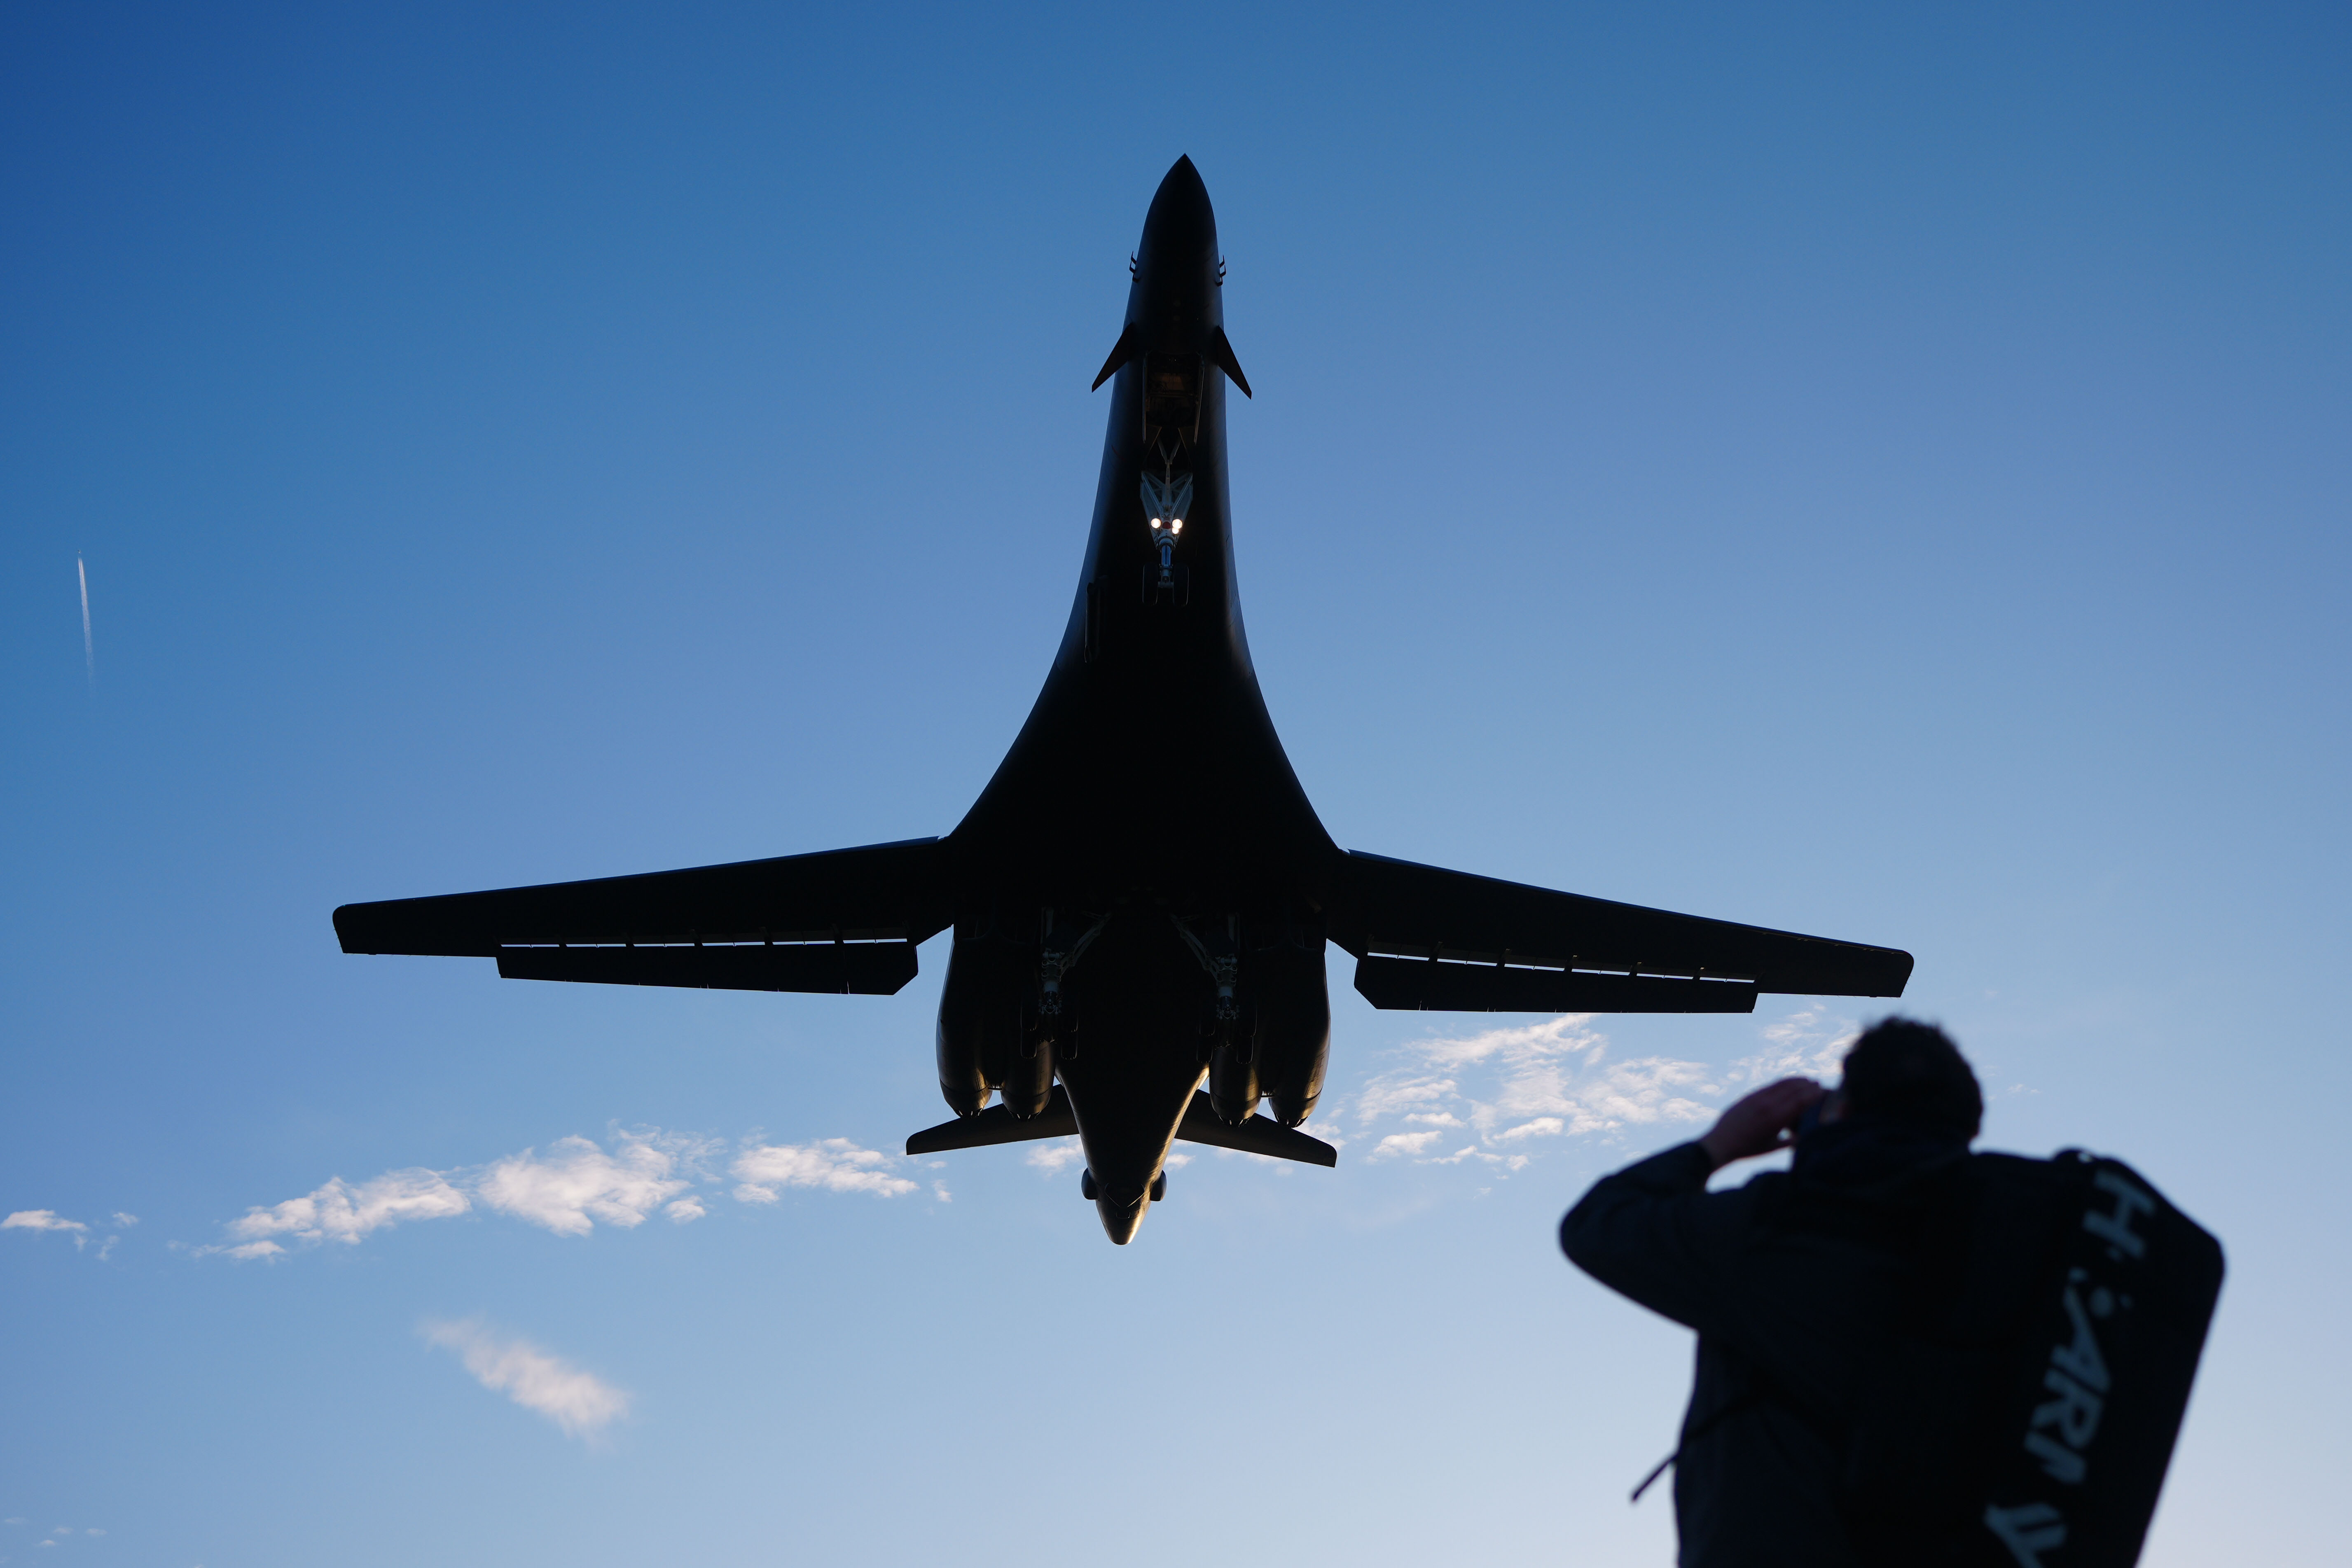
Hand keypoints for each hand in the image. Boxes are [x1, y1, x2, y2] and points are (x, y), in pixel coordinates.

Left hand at [1698, 1077, 1826, 1169]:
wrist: (1721, 1142)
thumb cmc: (1749, 1149)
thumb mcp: (1772, 1147)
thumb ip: (1790, 1141)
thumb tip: (1805, 1137)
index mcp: (1776, 1119)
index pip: (1800, 1101)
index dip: (1814, 1094)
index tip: (1824, 1091)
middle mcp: (1768, 1105)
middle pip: (1793, 1090)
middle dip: (1809, 1086)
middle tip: (1820, 1084)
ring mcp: (1758, 1098)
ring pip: (1782, 1085)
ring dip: (1797, 1081)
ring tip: (1808, 1080)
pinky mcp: (1750, 1096)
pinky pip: (1770, 1085)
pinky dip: (1783, 1082)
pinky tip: (1789, 1081)